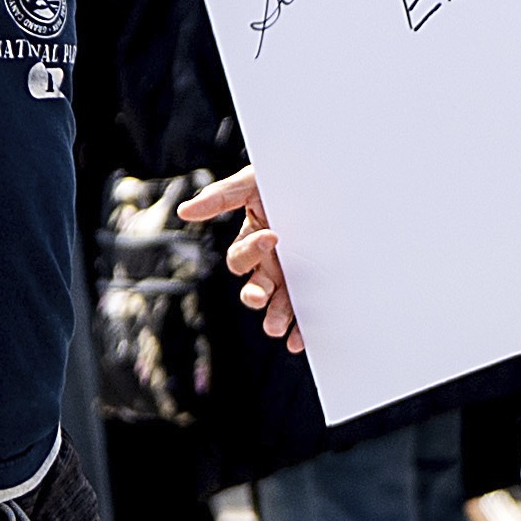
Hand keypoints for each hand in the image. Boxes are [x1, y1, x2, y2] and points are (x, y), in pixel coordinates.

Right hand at [176, 169, 307, 353]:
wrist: (336, 179)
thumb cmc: (291, 179)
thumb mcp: (257, 182)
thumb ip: (223, 196)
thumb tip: (184, 211)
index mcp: (255, 241)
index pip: (241, 257)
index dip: (250, 251)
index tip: (272, 236)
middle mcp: (272, 263)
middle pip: (254, 288)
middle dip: (255, 296)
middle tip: (260, 296)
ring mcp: (295, 276)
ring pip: (277, 305)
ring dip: (274, 318)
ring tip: (276, 328)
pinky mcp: (317, 286)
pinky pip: (304, 313)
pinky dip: (300, 329)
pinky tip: (300, 340)